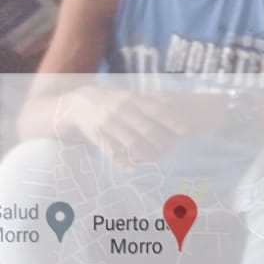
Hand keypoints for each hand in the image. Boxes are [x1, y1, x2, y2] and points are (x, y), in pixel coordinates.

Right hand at [63, 89, 191, 166]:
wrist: (79, 104)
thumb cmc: (112, 100)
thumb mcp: (129, 96)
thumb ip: (147, 103)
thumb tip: (171, 106)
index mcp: (131, 100)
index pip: (155, 110)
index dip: (171, 120)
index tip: (184, 129)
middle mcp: (121, 112)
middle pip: (146, 129)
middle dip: (162, 140)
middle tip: (174, 148)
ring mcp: (109, 126)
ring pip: (131, 143)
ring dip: (146, 153)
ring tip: (158, 158)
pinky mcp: (99, 138)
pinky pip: (113, 152)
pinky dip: (124, 161)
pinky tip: (134, 167)